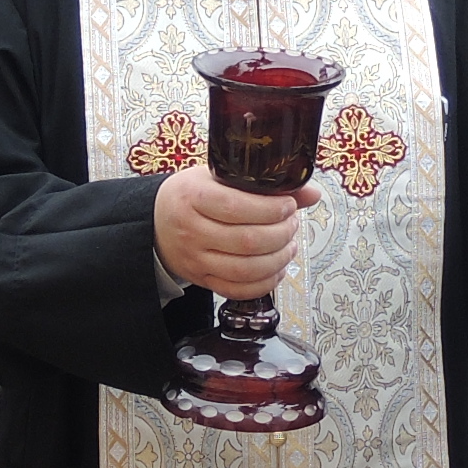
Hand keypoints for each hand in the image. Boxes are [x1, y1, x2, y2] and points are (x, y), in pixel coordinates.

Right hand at [156, 163, 308, 299]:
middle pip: (246, 241)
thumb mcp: (218, 178)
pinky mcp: (201, 280)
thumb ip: (263, 185)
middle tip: (292, 225)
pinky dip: (265, 282)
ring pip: (245, 269)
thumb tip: (311, 192)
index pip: (236, 206)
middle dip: (281, 234)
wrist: (156, 223)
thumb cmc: (192, 196)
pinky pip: (237, 290)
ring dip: (278, 259)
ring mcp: (195, 259)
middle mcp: (191, 230)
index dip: (270, 209)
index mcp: (193, 197)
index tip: (288, 205)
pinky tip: (277, 269)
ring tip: (289, 246)